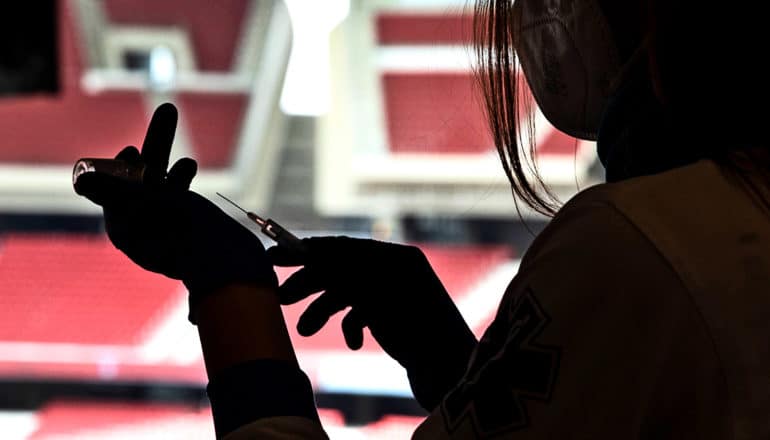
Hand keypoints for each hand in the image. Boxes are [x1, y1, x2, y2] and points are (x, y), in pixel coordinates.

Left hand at [74, 103, 276, 322]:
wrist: (230, 264)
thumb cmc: (185, 234)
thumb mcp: (146, 206)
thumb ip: (114, 190)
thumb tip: (82, 179)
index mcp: (125, 230)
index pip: (115, 190)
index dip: (123, 167)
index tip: (132, 151)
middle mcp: (144, 230)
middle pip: (142, 179)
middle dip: (154, 147)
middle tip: (168, 112)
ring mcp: (170, 228)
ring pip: (165, 183)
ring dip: (170, 158)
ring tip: (185, 149)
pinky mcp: (193, 226)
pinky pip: (182, 195)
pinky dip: (183, 177)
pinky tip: (191, 166)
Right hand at [266, 236, 477, 409]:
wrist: (452, 375)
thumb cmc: (417, 330)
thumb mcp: (374, 296)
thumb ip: (341, 271)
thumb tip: (309, 250)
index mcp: (396, 257)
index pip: (343, 247)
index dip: (307, 252)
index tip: (273, 258)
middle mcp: (397, 272)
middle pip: (342, 270)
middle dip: (311, 284)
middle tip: (280, 298)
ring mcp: (396, 297)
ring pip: (349, 296)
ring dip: (324, 311)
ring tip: (304, 331)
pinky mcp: (395, 321)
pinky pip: (363, 316)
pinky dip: (351, 327)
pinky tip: (353, 343)